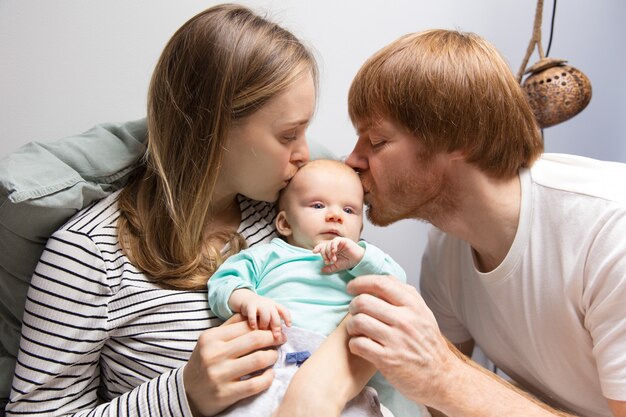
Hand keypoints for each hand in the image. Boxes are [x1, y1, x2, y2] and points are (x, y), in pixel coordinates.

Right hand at [184, 314, 286, 415]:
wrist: (187, 392)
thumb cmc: (204, 362)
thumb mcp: (211, 340)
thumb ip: (231, 326)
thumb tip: (253, 313)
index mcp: (211, 338)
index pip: (246, 326)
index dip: (265, 326)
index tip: (274, 329)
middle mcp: (214, 354)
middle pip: (255, 339)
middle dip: (273, 338)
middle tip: (281, 339)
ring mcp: (220, 375)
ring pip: (258, 360)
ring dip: (272, 357)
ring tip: (273, 356)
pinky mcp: (226, 394)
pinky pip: (255, 384)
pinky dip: (268, 378)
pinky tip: (269, 374)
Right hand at [231, 289, 290, 338]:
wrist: (246, 299)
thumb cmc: (260, 310)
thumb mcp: (269, 312)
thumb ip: (274, 321)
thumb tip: (281, 335)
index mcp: (275, 306)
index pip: (284, 311)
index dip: (287, 318)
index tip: (289, 326)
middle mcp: (269, 304)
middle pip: (275, 317)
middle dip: (276, 327)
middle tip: (276, 336)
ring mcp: (260, 305)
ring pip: (265, 316)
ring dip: (264, 325)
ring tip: (262, 330)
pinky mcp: (250, 307)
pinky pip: (252, 315)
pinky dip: (253, 322)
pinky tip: (253, 327)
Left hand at [313, 237, 364, 272]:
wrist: (358, 260)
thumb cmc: (348, 262)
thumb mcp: (337, 266)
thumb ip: (330, 268)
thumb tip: (321, 270)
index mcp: (331, 250)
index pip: (322, 247)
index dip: (318, 249)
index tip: (314, 252)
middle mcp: (334, 246)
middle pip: (324, 246)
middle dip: (324, 254)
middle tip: (328, 261)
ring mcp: (338, 243)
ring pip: (329, 244)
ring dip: (329, 252)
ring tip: (333, 259)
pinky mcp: (343, 240)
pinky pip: (335, 241)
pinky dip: (333, 246)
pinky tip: (334, 251)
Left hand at [345, 275, 458, 405]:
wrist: (441, 377)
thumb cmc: (428, 344)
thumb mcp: (423, 314)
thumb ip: (404, 295)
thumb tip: (383, 278)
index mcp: (413, 305)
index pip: (380, 283)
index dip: (360, 282)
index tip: (352, 287)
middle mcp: (405, 320)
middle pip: (363, 301)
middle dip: (353, 306)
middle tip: (355, 312)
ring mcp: (396, 340)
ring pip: (358, 321)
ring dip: (351, 326)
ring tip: (356, 330)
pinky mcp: (387, 359)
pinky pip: (358, 344)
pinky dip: (354, 344)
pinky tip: (360, 346)